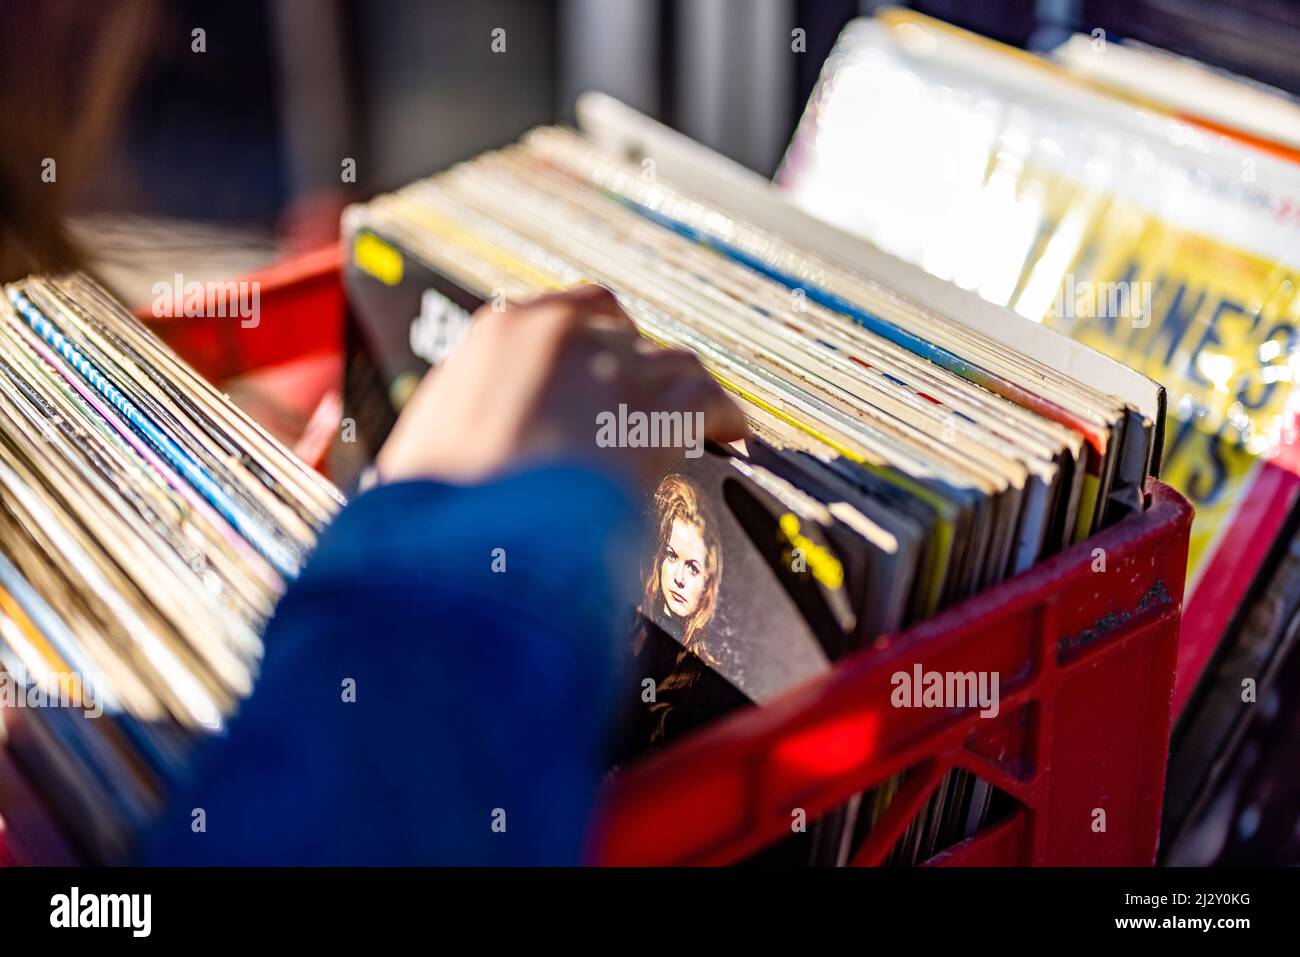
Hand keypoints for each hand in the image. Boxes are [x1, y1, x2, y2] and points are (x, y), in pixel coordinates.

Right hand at [375, 284, 747, 485]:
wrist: (454, 550)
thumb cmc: (432, 512)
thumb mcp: (434, 434)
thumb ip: (476, 406)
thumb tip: (494, 420)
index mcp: (500, 333)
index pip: (571, 313)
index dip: (595, 347)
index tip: (604, 372)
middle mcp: (560, 335)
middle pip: (628, 334)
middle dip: (637, 370)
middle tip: (643, 409)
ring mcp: (610, 371)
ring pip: (675, 364)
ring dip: (681, 394)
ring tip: (697, 423)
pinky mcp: (654, 415)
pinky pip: (709, 401)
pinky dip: (723, 417)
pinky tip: (729, 436)